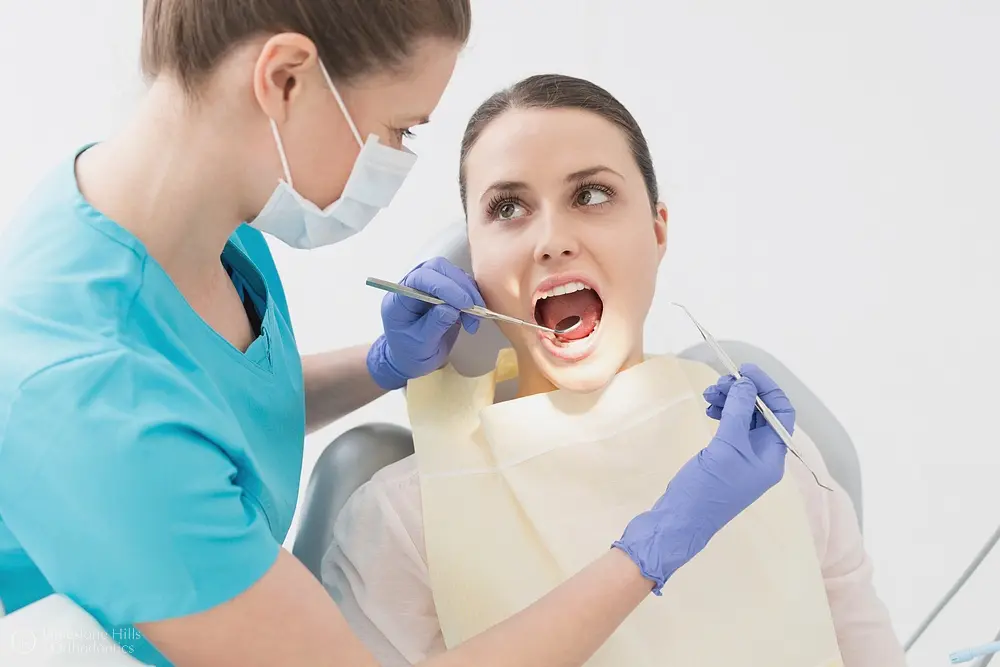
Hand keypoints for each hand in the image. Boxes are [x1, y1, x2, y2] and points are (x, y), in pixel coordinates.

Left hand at [367, 257, 485, 389]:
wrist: (412, 359)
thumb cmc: (411, 353)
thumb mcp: (422, 345)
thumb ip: (435, 325)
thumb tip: (452, 308)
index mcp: (400, 298)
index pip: (420, 278)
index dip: (443, 286)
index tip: (463, 304)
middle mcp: (413, 285)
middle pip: (438, 268)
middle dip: (460, 286)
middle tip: (473, 309)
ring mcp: (429, 285)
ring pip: (453, 274)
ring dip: (470, 293)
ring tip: (473, 321)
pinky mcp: (445, 291)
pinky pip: (462, 284)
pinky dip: (473, 298)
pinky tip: (473, 319)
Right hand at [612, 364, 792, 593]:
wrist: (680, 518)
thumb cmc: (707, 489)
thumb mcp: (726, 447)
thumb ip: (738, 413)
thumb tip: (746, 384)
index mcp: (772, 457)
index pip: (781, 413)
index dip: (766, 388)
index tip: (745, 370)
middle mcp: (762, 456)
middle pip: (761, 412)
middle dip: (743, 393)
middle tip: (719, 383)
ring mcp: (743, 458)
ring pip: (744, 417)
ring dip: (730, 400)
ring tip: (709, 394)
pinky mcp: (726, 458)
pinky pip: (731, 426)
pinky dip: (722, 413)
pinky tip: (709, 409)